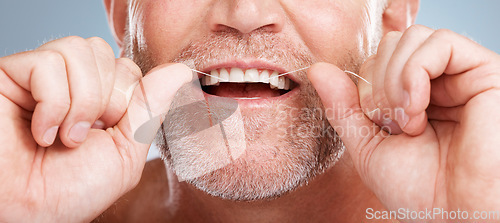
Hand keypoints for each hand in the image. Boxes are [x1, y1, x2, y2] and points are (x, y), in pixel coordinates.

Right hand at [0, 36, 191, 221]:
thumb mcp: (125, 151)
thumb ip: (149, 109)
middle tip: (87, 136)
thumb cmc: (71, 190)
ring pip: (79, 50)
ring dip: (82, 103)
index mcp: (95, 99)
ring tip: (66, 138)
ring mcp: (37, 77)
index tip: (109, 132)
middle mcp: (66, 83)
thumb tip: (181, 71)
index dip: (126, 98)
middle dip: (106, 99)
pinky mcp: (9, 76)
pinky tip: (42, 133)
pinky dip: (52, 104)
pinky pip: (48, 63)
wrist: (26, 215)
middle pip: (103, 52)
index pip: (125, 66)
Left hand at [309, 25, 499, 219]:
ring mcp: (462, 74)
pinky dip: (415, 73)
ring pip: (410, 38)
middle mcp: (439, 80)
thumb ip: (343, 107)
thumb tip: (318, 69)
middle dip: (377, 85)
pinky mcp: (485, 72)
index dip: (366, 88)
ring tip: (409, 121)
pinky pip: (439, 42)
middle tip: (393, 124)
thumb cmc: (418, 188)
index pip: (376, 61)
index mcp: (414, 94)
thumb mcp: (367, 145)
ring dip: (394, 81)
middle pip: (390, 44)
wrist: (456, 214)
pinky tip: (419, 108)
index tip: (379, 125)